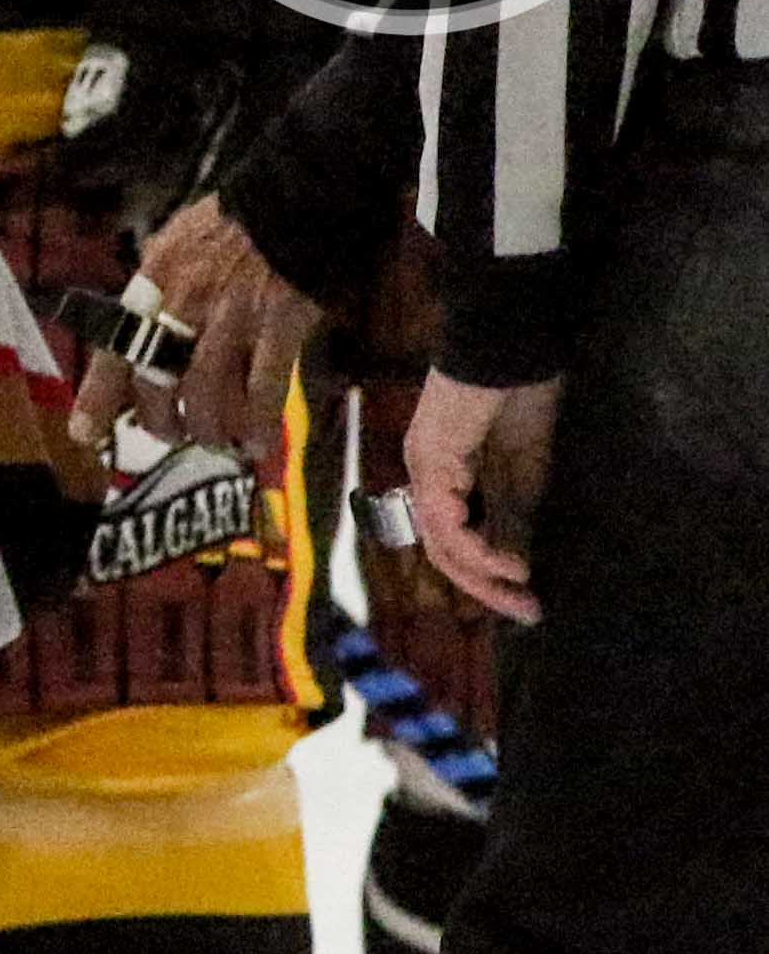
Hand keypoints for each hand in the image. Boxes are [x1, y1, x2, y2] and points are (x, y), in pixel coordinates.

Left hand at [68, 197, 319, 463]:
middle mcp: (186, 303)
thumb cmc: (233, 222)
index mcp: (155, 282)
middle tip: (171, 432)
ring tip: (214, 438)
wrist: (294, 196)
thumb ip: (153, 285)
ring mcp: (234, 315)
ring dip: (208, 428)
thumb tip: (131, 322)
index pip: (116, 349)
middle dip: (161, 421)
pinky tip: (257, 440)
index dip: (99, 398)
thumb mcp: (174, 242)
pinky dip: (258, 421)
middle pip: (158, 382)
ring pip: (206, 394)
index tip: (85, 433)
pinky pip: (264, 387)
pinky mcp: (279, 324)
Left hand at [407, 373, 559, 622]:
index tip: (529, 600)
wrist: (514, 341)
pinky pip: (443, 515)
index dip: (489, 575)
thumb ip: (520, 505)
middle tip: (528, 612)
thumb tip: (525, 554)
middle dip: (485, 588)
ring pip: (440, 541)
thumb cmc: (525, 389)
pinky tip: (503, 563)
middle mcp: (428, 476)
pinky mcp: (429, 456)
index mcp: (450, 477)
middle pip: (444, 550)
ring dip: (480, 575)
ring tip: (520, 593)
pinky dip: (472, 544)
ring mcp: (423, 466)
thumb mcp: (529, 461)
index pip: (457, 540)